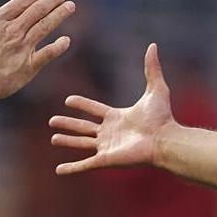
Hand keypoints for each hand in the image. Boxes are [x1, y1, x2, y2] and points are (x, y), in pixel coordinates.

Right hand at [0, 0, 73, 101]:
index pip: (21, 2)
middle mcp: (13, 31)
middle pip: (37, 11)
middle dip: (51, 1)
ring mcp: (22, 47)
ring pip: (45, 27)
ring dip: (59, 15)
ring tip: (70, 7)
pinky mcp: (28, 66)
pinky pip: (48, 54)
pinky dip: (58, 47)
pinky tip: (67, 40)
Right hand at [49, 43, 174, 173]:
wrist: (164, 139)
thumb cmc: (162, 117)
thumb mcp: (156, 88)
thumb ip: (152, 68)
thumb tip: (153, 45)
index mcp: (117, 117)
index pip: (94, 110)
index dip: (82, 105)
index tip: (68, 100)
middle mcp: (110, 133)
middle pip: (84, 127)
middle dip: (68, 124)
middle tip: (52, 121)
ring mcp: (106, 147)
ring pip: (81, 144)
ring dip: (67, 141)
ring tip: (53, 138)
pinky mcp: (105, 160)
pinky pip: (84, 164)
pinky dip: (71, 168)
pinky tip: (59, 170)